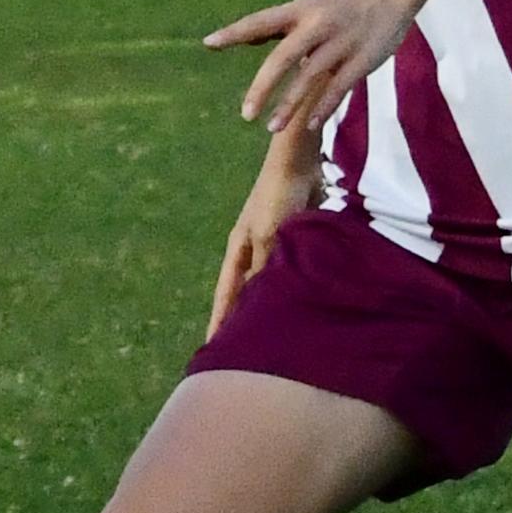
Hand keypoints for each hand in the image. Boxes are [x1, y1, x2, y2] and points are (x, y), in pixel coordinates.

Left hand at [209, 0, 420, 143]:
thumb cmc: (336, 9)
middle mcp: (317, 25)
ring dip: (290, 104)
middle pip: (284, 56)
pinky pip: (340, 86)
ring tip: (271, 128)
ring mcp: (341, 43)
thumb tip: (241, 37)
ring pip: (311, 76)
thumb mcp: (305, 10)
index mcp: (299, 10)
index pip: (261, 21)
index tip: (209, 43)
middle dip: (263, 86)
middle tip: (245, 115)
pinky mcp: (362, 59)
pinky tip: (308, 124)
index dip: (235, 32)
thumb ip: (276, 27)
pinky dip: (324, 106)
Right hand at [209, 132, 309, 335]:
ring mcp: (270, 244)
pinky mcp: (292, 239)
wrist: (298, 165)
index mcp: (238, 250)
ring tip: (271, 329)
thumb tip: (256, 300)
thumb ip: (261, 267)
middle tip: (242, 347)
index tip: (213, 346)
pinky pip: (287, 270)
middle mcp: (251, 250)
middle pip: (243, 290)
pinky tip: (298, 299)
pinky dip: (288, 285)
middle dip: (240, 316)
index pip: (226, 293)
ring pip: (266, 282)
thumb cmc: (277, 198)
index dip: (220, 319)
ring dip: (267, 302)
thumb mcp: (266, 235)